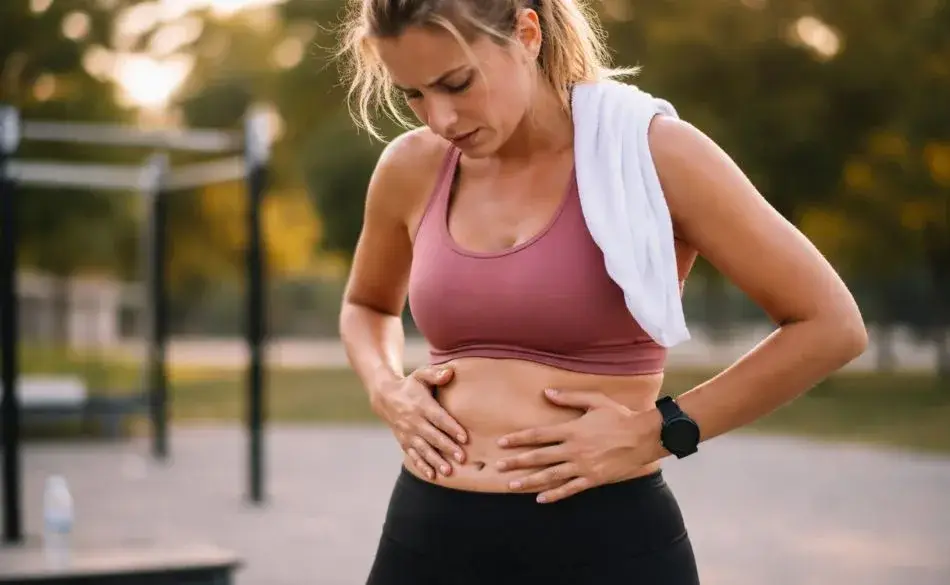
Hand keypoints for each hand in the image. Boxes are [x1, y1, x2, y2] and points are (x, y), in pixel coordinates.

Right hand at [371, 364, 467, 479]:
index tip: (464, 437)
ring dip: (436, 460)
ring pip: (423, 449)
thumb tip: (450, 372)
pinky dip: (422, 466)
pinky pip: (413, 456)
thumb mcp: (420, 375)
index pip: (438, 418)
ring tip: (449, 471)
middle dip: (447, 448)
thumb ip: (435, 374)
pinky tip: (432, 475)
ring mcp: (408, 434)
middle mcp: (414, 421)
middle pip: (433, 436)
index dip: (451, 427)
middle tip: (462, 458)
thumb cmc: (410, 385)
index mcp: (421, 405)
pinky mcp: (404, 442)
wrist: (385, 397)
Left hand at [495, 388, 660, 503]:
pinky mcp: (593, 479)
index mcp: (572, 430)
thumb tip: (546, 392)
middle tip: (498, 466)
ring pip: (550, 475)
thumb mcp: (595, 401)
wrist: (644, 437)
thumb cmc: (619, 417)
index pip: (538, 435)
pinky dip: (554, 494)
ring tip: (511, 485)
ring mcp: (583, 466)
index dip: (518, 439)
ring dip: (529, 480)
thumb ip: (569, 397)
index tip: (502, 442)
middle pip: (539, 457)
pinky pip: (570, 489)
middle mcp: (573, 450)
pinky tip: (540, 499)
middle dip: (517, 461)